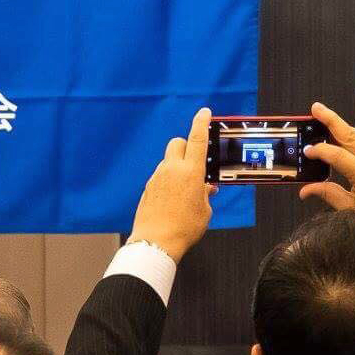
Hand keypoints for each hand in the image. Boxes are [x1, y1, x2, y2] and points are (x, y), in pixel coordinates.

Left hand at [128, 108, 215, 263]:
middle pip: (178, 142)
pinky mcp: (149, 186)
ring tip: (185, 190)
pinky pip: (161, 175)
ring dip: (178, 167)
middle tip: (195, 161)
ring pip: (168, 160)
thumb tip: (206, 188)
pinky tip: (173, 198)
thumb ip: (205, 194)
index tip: (204, 112)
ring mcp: (157, 177)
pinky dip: (169, 180)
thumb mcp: (205, 211)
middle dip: (187, 146)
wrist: (157, 242)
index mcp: (191, 173)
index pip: (197, 139)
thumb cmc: (183, 229)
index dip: (201, 123)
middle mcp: (172, 170)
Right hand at [298, 101, 354, 239]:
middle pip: (351, 135)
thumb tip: (305, 190)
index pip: (338, 155)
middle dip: (331, 120)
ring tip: (326, 119)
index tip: (307, 151)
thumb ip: (327, 194)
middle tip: (316, 108)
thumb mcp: (352, 209)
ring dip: (344, 126)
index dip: (320, 151)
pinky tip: (345, 136)